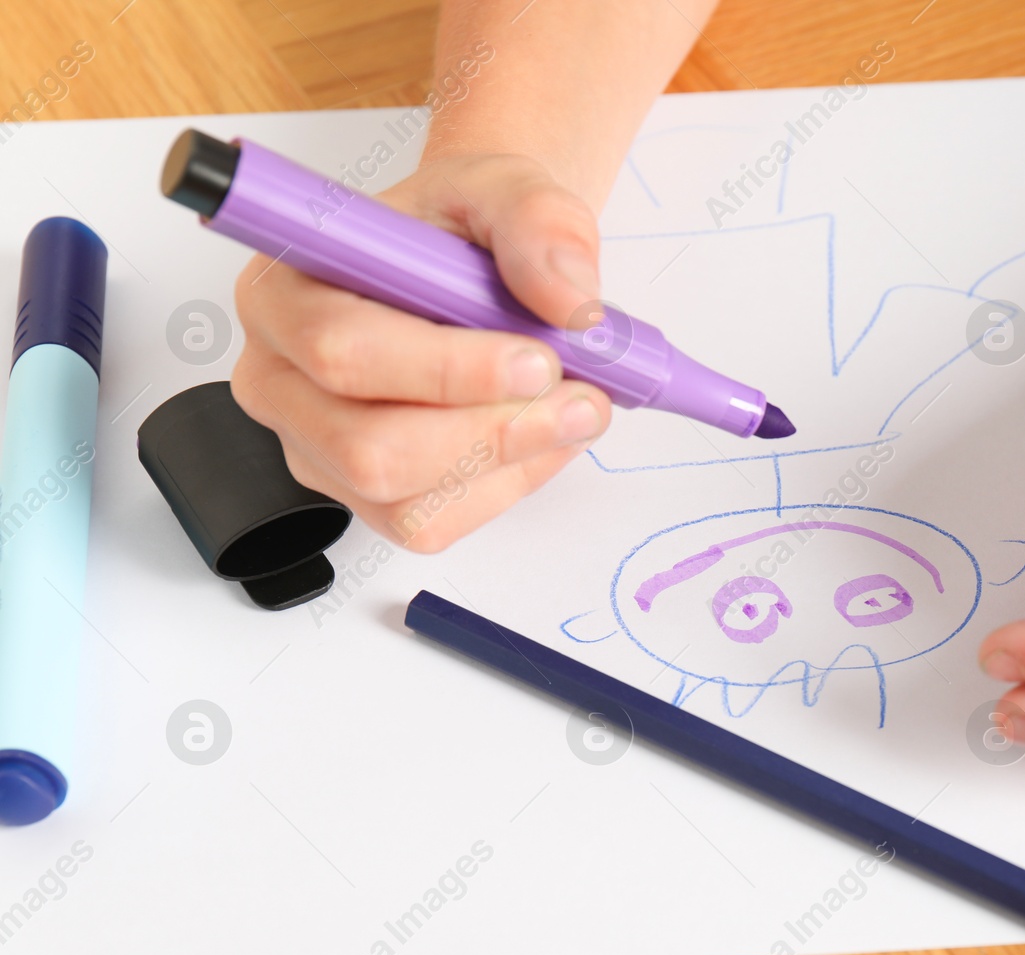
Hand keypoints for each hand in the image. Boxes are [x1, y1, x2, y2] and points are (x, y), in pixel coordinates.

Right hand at [231, 153, 613, 551]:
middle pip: (367, 446)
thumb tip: (571, 302)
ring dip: (506, 461)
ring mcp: (314, 445)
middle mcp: (279, 375)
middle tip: (578, 395)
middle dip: (489, 431)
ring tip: (573, 409)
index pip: (341, 349)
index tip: (538, 359)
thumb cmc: (463, 231)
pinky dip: (502, 486)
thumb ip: (540, 227)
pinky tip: (539, 436)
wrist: (477, 263)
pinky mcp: (359, 494)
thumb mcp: (508, 191)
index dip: (444, 368)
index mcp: (285, 291)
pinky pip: (427, 524)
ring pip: (401, 496)